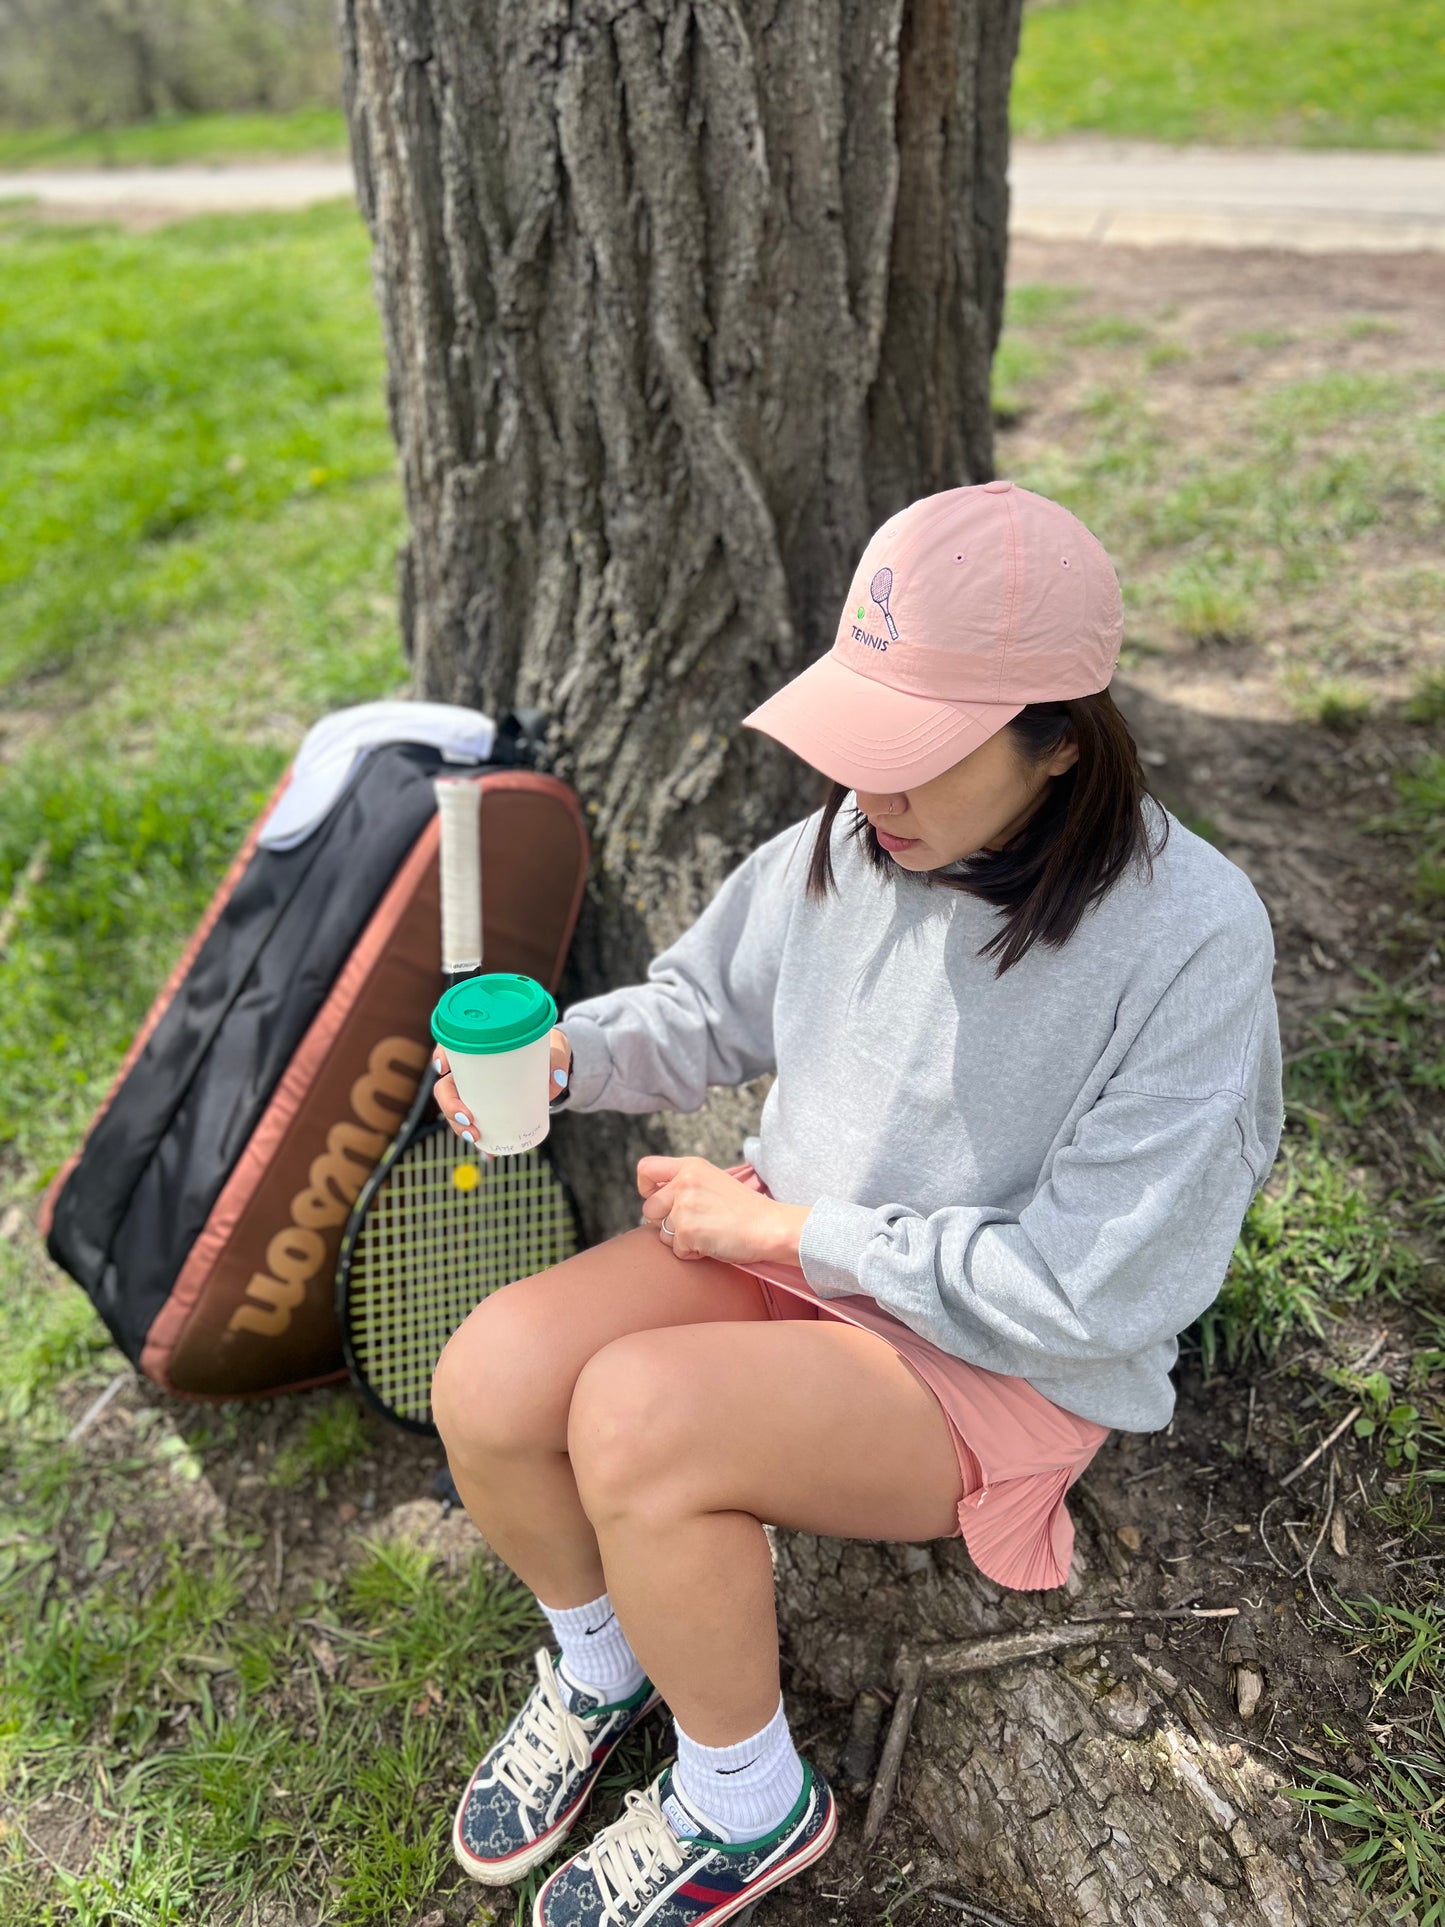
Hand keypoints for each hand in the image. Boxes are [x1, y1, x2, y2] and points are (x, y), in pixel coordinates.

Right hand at [433, 1027, 571, 1158]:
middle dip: (450, 1104)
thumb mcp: (554, 1049)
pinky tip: (488, 1152)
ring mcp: (475, 1093)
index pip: (451, 1047)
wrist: (552, 1068)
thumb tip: (556, 1080)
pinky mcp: (487, 1111)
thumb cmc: (545, 1050)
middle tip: (468, 1117)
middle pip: (446, 1086)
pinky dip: (480, 1140)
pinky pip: (475, 1125)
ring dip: (458, 1126)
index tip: (444, 1068)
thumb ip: (556, 1060)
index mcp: (479, 1047)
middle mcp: (470, 1071)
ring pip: (455, 1109)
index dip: (440, 1056)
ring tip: (475, 1136)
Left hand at [636, 1155, 810, 1266]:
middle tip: (692, 1224)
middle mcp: (684, 1183)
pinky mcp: (687, 1231)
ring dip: (680, 1239)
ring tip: (708, 1232)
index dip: (646, 1188)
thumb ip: (686, 1184)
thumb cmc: (746, 1209)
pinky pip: (676, 1250)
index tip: (658, 1199)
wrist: (770, 1227)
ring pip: (661, 1233)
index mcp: (691, 1167)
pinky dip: (692, 1252)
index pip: (646, 1169)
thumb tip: (656, 1199)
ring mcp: (684, 1207)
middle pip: (649, 1208)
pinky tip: (713, 1243)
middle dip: (664, 1222)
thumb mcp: (714, 1182)